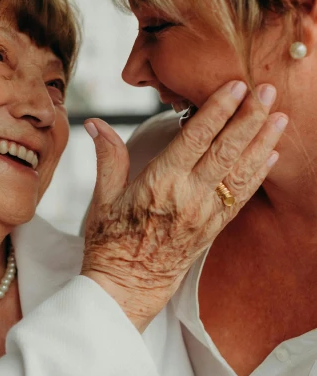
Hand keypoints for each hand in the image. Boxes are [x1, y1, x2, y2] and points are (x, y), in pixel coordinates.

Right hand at [81, 80, 286, 331]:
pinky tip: (270, 155)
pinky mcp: (212, 230)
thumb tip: (95, 123)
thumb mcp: (102, 198)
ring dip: (262, 142)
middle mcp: (188, 197)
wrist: (125, 290)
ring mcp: (204, 215)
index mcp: (160, 183)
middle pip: (226, 150)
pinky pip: (241, 199)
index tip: (236, 86)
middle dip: (249, 117)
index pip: (196, 138)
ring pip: (240, 172)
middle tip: (267, 90)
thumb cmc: (108, 243)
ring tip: (280, 116)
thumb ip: (107, 156)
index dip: (218, 110)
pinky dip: (257, 175)